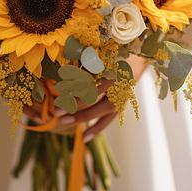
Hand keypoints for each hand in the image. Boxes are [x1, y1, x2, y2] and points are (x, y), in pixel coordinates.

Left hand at [23, 54, 146, 141]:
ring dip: (83, 117)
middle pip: (96, 95)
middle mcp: (119, 79)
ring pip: (103, 109)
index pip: (90, 79)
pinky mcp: (124, 102)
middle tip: (57, 112)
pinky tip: (84, 138)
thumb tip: (62, 77)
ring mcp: (123, 92)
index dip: (74, 87)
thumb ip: (82, 63)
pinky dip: (97, 128)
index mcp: (112, 64)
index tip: (58, 94)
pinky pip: (110, 118)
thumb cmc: (108, 53)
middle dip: (75, 105)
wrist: (134, 56)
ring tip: (64, 123)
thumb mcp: (96, 53)